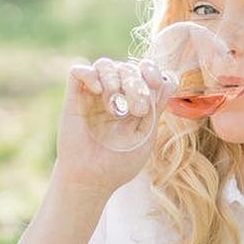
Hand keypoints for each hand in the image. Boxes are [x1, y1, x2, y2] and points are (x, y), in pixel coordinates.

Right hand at [55, 57, 170, 194]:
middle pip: (128, 68)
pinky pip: (78, 71)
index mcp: (134, 103)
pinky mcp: (74, 98)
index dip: (153, 70)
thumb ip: (156, 109)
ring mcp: (94, 95)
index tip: (156, 84)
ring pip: (105, 64)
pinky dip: (90, 74)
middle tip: (137, 110)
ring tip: (115, 100)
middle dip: (136, 83)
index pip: (145, 73)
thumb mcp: (145, 136)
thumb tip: (169, 80)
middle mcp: (115, 96)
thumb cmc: (119, 163)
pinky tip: (98, 91)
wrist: (91, 180)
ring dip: (115, 76)